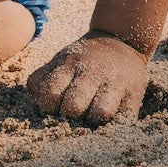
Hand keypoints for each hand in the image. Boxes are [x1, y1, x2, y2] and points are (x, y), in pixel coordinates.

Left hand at [26, 32, 150, 126]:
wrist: (121, 40)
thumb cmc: (84, 58)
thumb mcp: (61, 59)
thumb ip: (43, 77)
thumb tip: (33, 98)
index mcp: (70, 64)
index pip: (51, 92)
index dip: (47, 109)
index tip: (52, 112)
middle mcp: (92, 72)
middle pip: (74, 106)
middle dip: (69, 119)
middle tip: (71, 120)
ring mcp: (115, 84)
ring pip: (101, 113)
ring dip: (93, 124)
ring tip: (90, 122)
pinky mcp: (134, 95)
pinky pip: (125, 119)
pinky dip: (115, 127)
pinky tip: (109, 124)